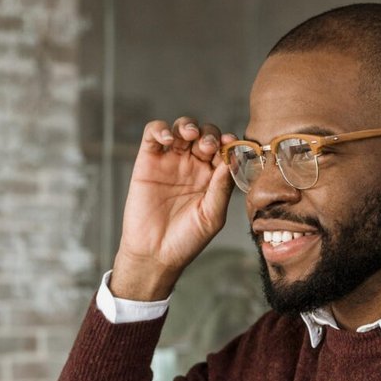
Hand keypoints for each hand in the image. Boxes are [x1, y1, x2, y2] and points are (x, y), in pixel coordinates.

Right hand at [112, 117, 235, 300]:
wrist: (154, 254)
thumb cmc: (187, 240)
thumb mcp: (212, 216)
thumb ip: (222, 188)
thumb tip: (233, 159)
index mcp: (213, 178)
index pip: (224, 150)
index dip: (229, 143)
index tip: (231, 146)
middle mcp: (193, 166)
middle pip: (205, 134)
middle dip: (210, 135)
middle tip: (208, 146)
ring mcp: (171, 161)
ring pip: (182, 128)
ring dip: (188, 125)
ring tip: (190, 136)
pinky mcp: (148, 161)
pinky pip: (153, 134)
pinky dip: (160, 129)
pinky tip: (168, 138)